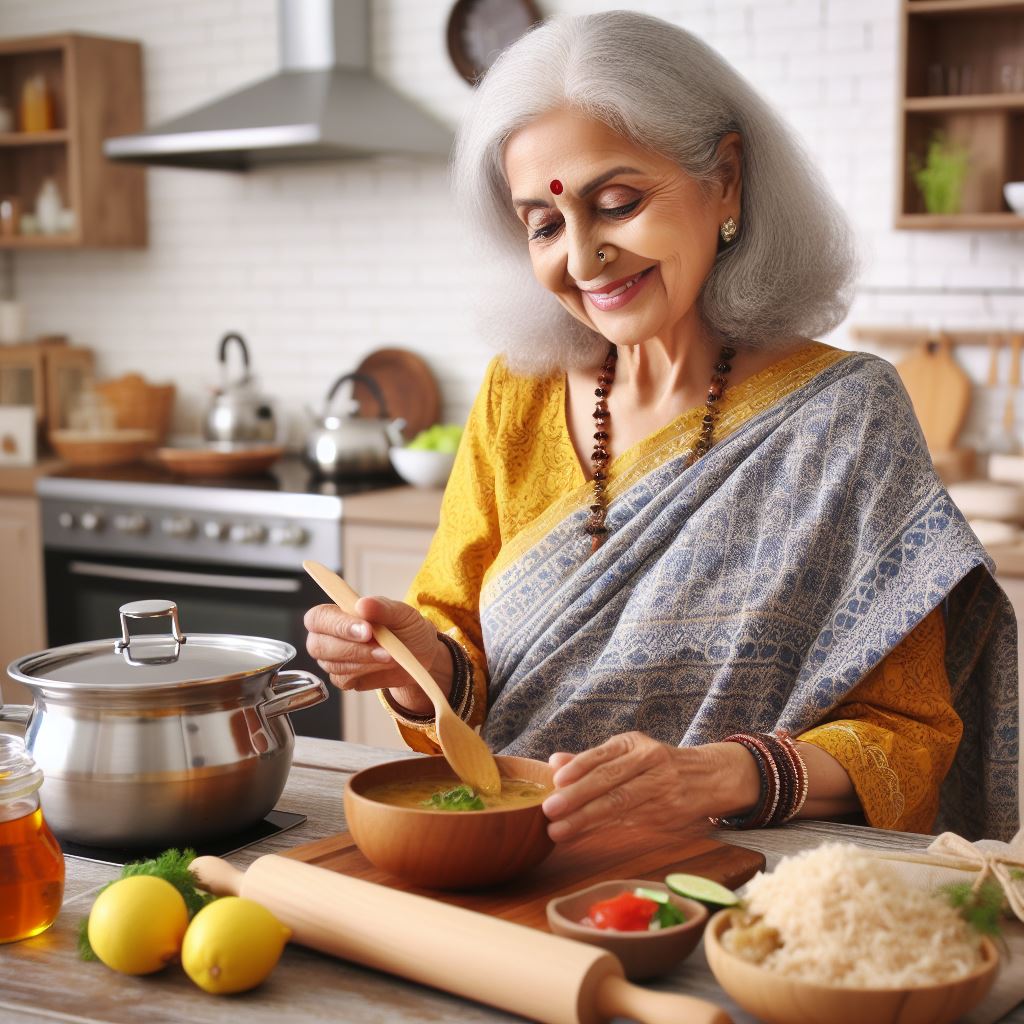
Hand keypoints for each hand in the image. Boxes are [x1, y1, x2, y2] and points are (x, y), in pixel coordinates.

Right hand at [303, 597, 451, 714]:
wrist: (420, 655)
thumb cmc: (406, 628)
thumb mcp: (402, 614)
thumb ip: (382, 607)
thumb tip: (363, 604)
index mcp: (337, 612)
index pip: (319, 617)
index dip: (338, 625)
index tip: (367, 630)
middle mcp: (329, 636)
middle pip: (318, 645)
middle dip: (352, 649)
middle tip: (383, 650)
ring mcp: (333, 659)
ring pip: (333, 664)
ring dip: (364, 661)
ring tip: (391, 656)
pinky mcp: (344, 678)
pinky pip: (344, 680)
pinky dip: (366, 674)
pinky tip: (382, 666)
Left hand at [541, 732, 760, 842]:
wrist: (708, 777)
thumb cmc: (656, 764)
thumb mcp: (628, 752)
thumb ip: (590, 760)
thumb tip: (554, 762)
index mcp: (636, 744)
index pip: (604, 755)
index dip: (579, 767)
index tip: (556, 781)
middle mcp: (650, 762)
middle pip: (611, 781)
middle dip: (578, 797)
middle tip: (550, 810)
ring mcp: (660, 788)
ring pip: (619, 805)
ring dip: (586, 819)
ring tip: (559, 830)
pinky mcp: (666, 813)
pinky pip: (629, 821)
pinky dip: (602, 829)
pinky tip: (581, 835)